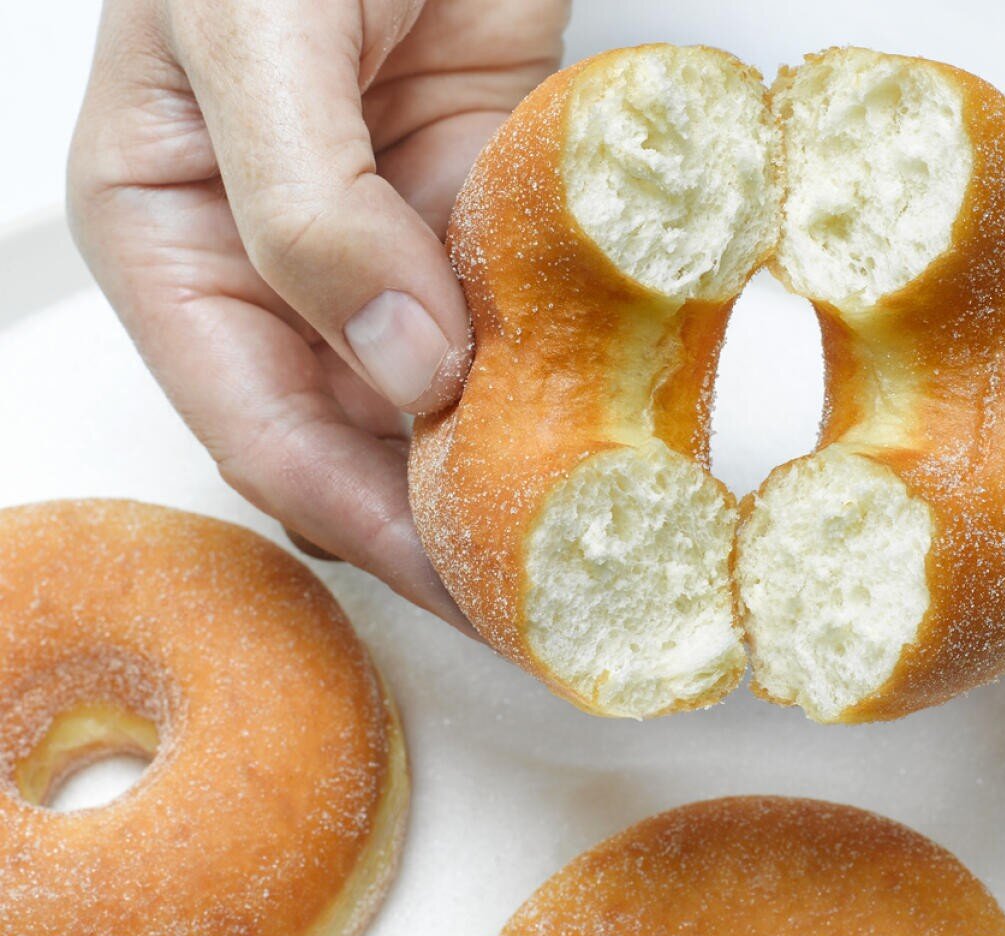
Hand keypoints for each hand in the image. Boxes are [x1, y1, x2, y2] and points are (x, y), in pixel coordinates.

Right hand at [68, 0, 567, 630]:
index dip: (365, 521)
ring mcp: (384, 237)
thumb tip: (398, 367)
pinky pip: (512, 310)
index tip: (462, 587)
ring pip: (442, 391)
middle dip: (441, 519)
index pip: (263, 428)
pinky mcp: (473, 201)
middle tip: (545, 591)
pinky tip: (609, 424)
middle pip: (357, 435)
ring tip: (591, 538)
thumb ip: (306, 208)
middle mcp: (279, 262)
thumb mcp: (251, 37)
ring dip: (507, 461)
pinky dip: (553, 368)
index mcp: (175, 239)